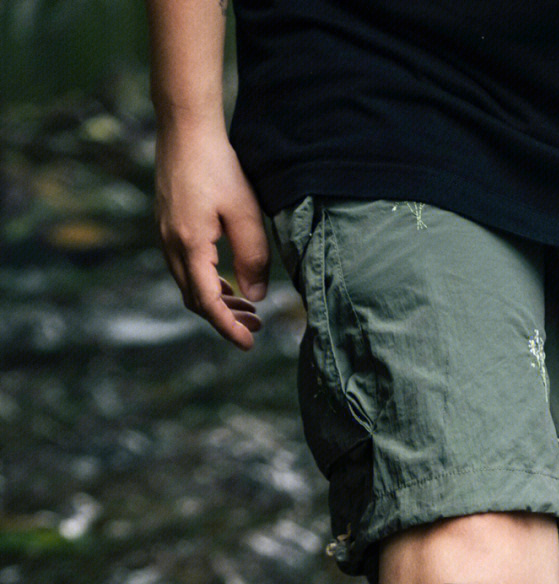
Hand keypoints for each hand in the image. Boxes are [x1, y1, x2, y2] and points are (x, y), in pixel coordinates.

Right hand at [154, 119, 269, 348]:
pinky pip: (185, 268)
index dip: (228, 328)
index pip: (208, 303)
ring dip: (217, 301)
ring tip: (248, 308)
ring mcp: (164, 236)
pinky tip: (228, 282)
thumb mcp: (245, 213)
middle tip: (257, 326)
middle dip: (225, 319)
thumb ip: (253, 258)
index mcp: (189, 246)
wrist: (184, 128)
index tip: (249, 343)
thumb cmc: (218, 165)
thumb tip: (257, 298)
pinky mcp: (167, 226)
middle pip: (195, 300)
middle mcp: (170, 245)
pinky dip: (207, 283)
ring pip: (189, 285)